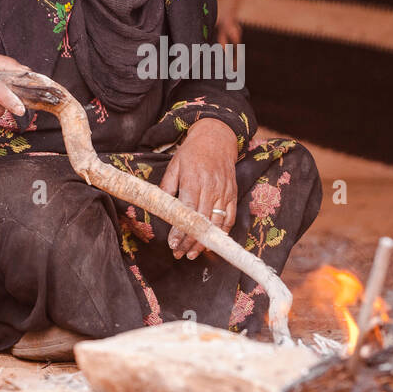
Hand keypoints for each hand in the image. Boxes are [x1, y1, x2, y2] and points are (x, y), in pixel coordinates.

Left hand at [159, 117, 237, 259]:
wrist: (217, 137)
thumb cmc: (192, 152)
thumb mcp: (174, 165)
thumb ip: (167, 187)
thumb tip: (160, 208)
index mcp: (193, 180)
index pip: (187, 212)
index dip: (180, 231)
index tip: (173, 244)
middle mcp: (210, 188)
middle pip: (201, 222)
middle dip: (190, 241)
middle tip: (179, 254)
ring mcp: (224, 192)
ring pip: (216, 224)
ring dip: (205, 241)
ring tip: (193, 254)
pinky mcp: (232, 194)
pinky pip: (229, 218)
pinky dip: (222, 233)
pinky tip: (211, 242)